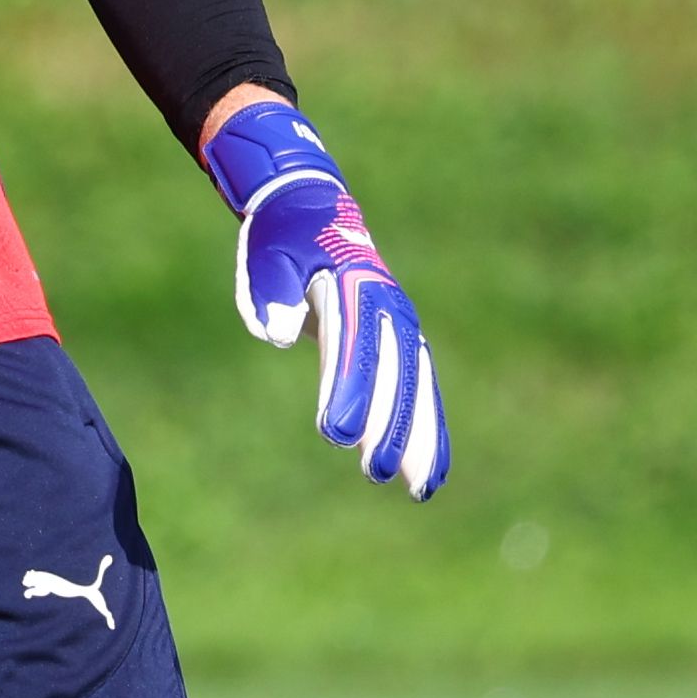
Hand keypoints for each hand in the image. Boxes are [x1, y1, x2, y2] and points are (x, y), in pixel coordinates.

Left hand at [201, 100, 449, 499]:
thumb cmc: (281, 240)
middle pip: (392, 372)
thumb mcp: (267, 256)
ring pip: (418, 385)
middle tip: (374, 472)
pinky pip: (423, 387)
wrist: (312, 207)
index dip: (345, 390)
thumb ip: (271, 293)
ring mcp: (402, 322)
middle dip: (386, 423)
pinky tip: (429, 474)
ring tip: (418, 489)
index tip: (333, 433)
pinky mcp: (405, 338)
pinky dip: (429, 428)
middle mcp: (387, 305)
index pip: (349, 346)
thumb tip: (277, 335)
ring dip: (419, 436)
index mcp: (352, 285)